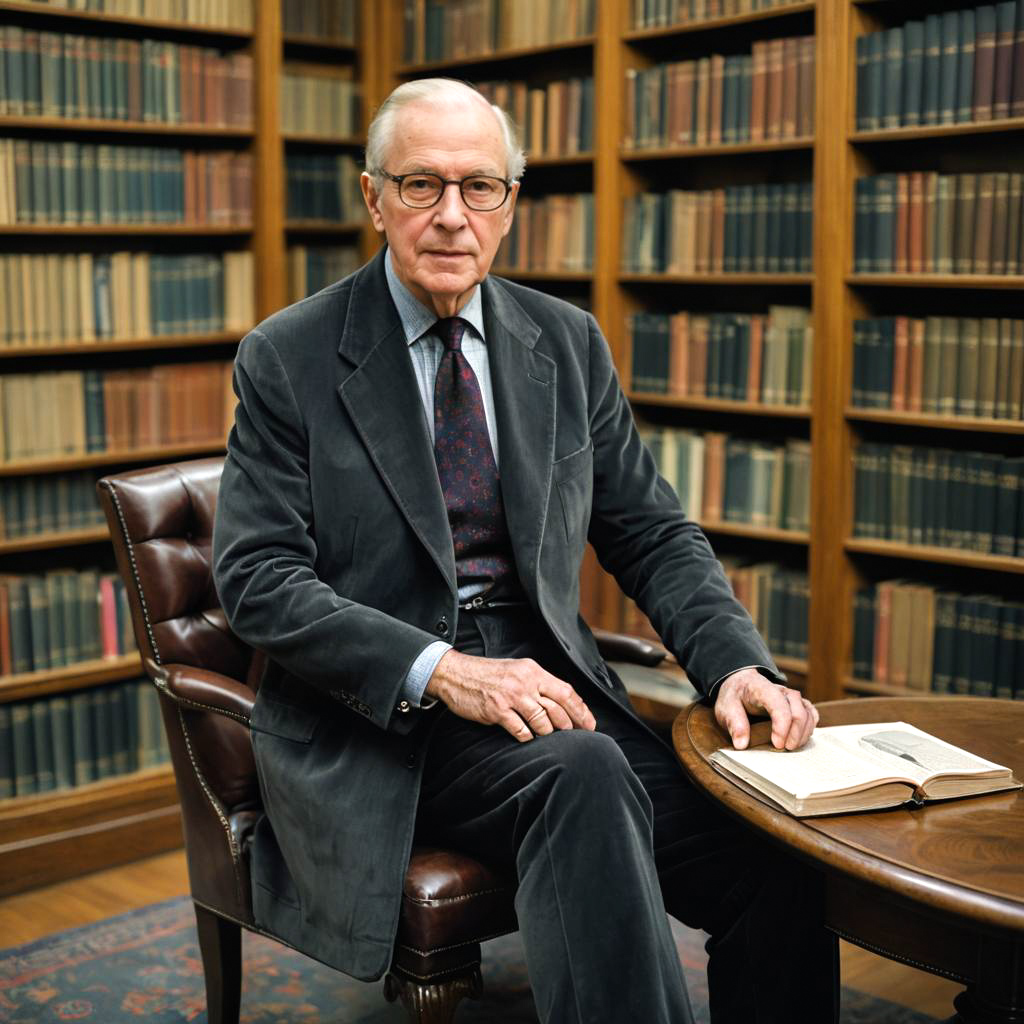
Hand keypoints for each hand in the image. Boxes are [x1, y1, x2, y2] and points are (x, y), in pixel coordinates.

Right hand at [425, 649, 596, 741]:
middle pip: (558, 708)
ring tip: (548, 737)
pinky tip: (526, 737)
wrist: (455, 673)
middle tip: (575, 736)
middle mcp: (525, 681)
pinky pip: (520, 730)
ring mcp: (511, 696)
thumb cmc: (487, 674)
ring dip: (548, 733)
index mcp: (533, 670)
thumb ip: (538, 684)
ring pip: (542, 721)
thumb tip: (562, 703)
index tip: (589, 724)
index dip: (581, 710)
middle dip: (570, 726)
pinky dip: (527, 737)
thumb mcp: (517, 671)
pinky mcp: (496, 710)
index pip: (566, 691)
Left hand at [714, 668, 818, 750]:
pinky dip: (809, 728)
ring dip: (803, 733)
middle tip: (785, 749)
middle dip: (795, 732)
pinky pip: (811, 714)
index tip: (777, 744)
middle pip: (798, 709)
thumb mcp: (726, 708)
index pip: (778, 704)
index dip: (782, 726)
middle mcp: (781, 690)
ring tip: (791, 747)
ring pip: (808, 712)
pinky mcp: (798, 704)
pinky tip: (799, 739)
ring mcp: (791, 696)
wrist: (740, 686)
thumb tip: (741, 744)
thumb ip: (734, 724)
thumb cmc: (735, 698)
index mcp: (761, 688)